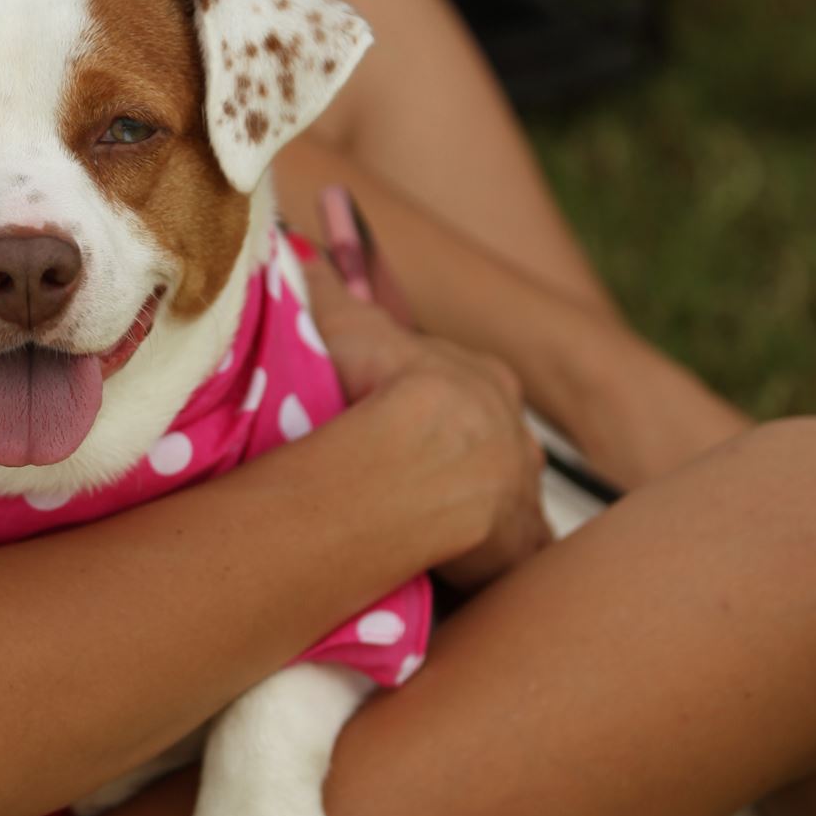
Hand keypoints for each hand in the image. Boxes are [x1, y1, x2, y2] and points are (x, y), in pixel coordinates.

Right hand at [305, 257, 552, 591]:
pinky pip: (516, 553)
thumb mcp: (347, 325)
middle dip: (463, 462)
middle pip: (488, 444)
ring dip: (481, 514)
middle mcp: (514, 430)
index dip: (428, 406)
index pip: (459, 388)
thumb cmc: (384, 387)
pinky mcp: (519, 540)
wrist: (424, 455)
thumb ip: (326, 286)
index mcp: (483, 379)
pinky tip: (472, 572)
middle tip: (418, 487)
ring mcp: (521, 487)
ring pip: (505, 497)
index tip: (399, 424)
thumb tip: (295, 243)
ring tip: (441, 534)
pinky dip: (498, 562)